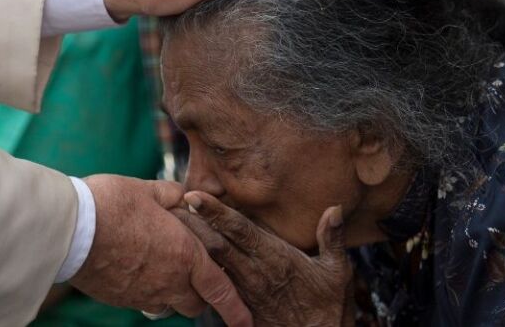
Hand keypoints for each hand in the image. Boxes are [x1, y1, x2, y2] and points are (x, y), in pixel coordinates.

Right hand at [69, 175, 252, 326]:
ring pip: (169, 305)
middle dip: (199, 294)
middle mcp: (169, 281)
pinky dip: (146, 290)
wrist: (72, 229)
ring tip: (159, 267)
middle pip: (195, 303)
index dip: (235, 309)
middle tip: (193, 274)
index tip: (246, 322)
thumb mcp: (150, 190)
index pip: (220, 289)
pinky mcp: (121, 299)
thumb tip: (182, 196)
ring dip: (172, 293)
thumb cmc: (113, 204)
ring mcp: (143, 294)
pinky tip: (134, 267)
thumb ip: (172, 196)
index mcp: (185, 255)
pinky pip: (142, 301)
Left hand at [174, 192, 353, 326]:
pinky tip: (184, 255)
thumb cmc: (327, 307)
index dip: (215, 212)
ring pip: (210, 262)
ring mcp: (243, 290)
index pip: (240, 230)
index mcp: (275, 258)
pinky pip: (213, 282)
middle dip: (191, 223)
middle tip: (167, 203)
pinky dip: (198, 266)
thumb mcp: (336, 272)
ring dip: (191, 242)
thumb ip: (332, 238)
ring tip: (169, 222)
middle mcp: (254, 273)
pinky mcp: (238, 304)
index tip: (193, 196)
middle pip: (215, 243)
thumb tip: (334, 208)